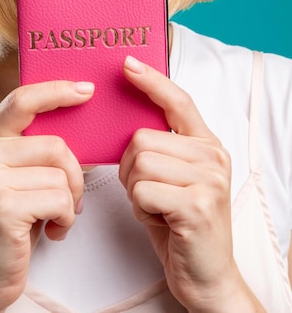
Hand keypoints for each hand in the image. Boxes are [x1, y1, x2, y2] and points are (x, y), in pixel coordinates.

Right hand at [0, 80, 93, 311]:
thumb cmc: (12, 223)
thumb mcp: (20, 177)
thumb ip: (38, 148)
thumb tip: (85, 122)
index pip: (22, 100)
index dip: (56, 90)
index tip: (86, 90)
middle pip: (56, 145)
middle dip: (76, 176)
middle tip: (70, 199)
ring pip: (61, 174)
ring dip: (70, 202)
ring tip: (55, 217)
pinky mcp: (1, 206)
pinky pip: (59, 199)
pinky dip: (66, 218)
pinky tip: (53, 231)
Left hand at [119, 56, 263, 311]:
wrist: (206, 277)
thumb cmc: (181, 224)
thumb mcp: (175, 178)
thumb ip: (162, 148)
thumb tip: (128, 122)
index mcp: (207, 145)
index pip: (178, 101)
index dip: (152, 81)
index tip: (128, 64)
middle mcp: (212, 157)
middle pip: (142, 137)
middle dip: (130, 167)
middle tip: (147, 191)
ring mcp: (208, 180)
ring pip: (139, 162)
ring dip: (135, 189)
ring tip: (156, 206)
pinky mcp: (196, 206)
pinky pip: (142, 190)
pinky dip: (140, 208)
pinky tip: (160, 220)